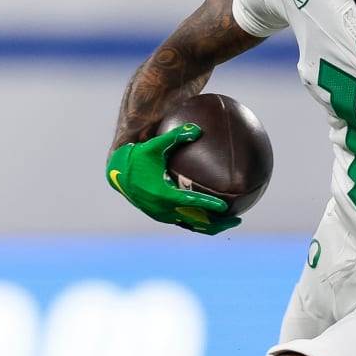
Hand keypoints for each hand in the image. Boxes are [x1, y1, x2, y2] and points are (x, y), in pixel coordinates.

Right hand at [107, 127, 239, 234]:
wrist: (118, 174)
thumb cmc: (138, 157)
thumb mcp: (154, 145)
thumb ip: (176, 137)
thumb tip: (197, 128)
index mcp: (162, 194)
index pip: (189, 202)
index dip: (207, 205)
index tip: (224, 207)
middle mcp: (163, 209)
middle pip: (196, 222)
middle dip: (217, 224)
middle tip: (237, 219)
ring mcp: (163, 215)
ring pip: (192, 226)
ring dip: (212, 226)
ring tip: (231, 222)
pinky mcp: (163, 216)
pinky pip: (186, 222)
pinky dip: (202, 221)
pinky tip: (215, 215)